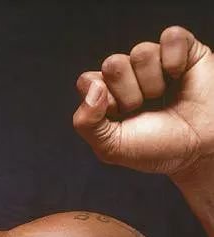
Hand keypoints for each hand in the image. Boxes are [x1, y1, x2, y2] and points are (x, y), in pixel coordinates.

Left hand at [73, 26, 213, 175]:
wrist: (198, 149)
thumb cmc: (158, 149)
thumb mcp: (111, 148)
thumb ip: (86, 124)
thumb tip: (92, 87)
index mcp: (107, 97)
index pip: (88, 81)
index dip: (102, 100)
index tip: (119, 118)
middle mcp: (128, 77)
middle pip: (112, 64)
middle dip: (128, 93)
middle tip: (144, 109)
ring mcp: (155, 62)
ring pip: (141, 52)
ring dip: (153, 83)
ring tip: (163, 98)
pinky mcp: (182, 50)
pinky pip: (170, 38)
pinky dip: (175, 61)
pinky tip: (179, 78)